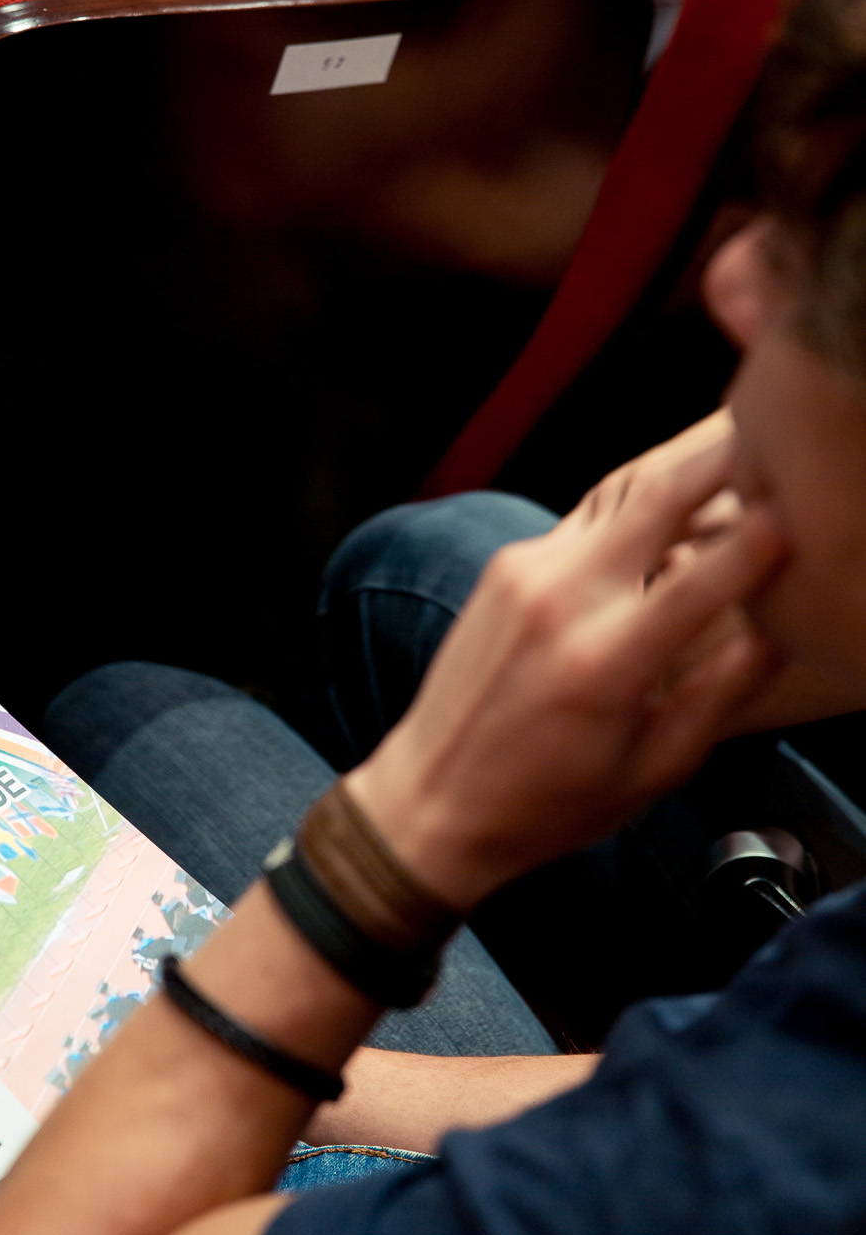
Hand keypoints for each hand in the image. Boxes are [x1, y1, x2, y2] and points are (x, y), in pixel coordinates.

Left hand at [346, 415, 786, 907]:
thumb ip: (724, 689)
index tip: (804, 515)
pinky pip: (587, 515)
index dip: (768, 535)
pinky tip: (673, 501)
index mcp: (607, 661)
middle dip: (727, 454)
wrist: (431, 798)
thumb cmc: (549, 802)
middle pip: (660, 492)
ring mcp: (527, 571)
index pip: (707, 572)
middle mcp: (562, 600)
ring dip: (682, 466)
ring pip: (621, 490)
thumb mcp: (657, 766)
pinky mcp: (507, 563)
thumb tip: (783, 626)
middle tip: (778, 432)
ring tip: (737, 450)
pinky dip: (637, 504)